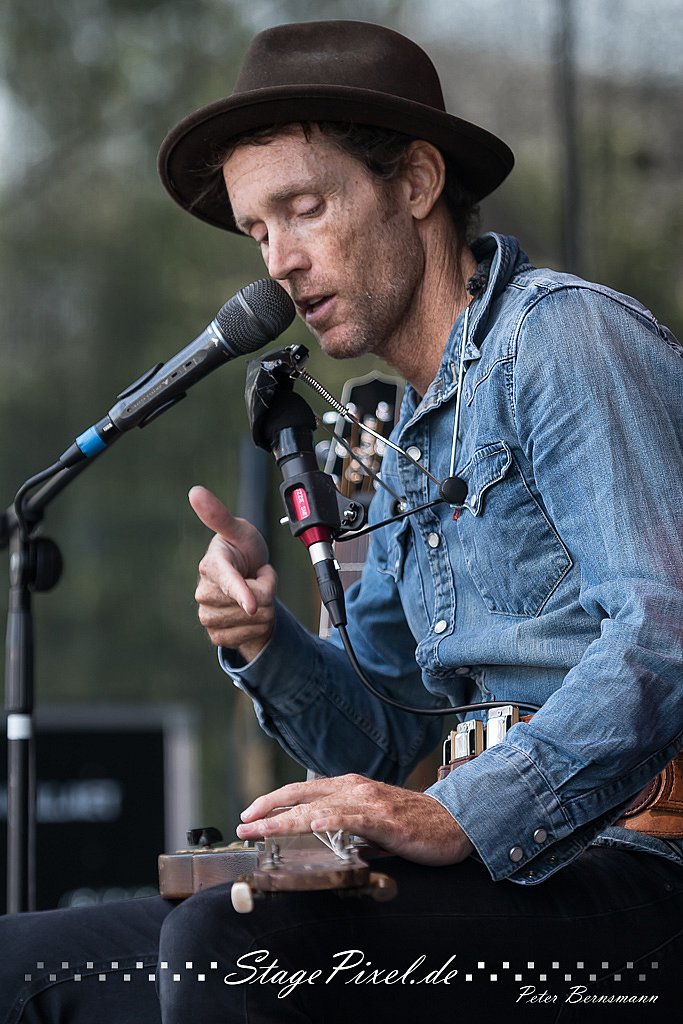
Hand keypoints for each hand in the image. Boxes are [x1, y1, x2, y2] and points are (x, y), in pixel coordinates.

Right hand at [190, 485, 276, 662]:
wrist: (248, 581)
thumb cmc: (243, 550)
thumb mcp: (239, 531)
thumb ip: (219, 515)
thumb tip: (195, 491)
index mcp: (210, 566)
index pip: (227, 581)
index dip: (241, 592)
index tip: (252, 603)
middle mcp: (204, 593)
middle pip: (252, 603)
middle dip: (266, 590)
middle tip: (257, 577)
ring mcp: (208, 616)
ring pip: (254, 621)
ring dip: (265, 609)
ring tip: (255, 594)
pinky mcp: (216, 635)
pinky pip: (249, 638)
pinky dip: (259, 628)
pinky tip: (250, 615)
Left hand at [235, 774, 473, 865]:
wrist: (453, 822)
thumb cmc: (413, 822)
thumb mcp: (371, 820)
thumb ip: (345, 824)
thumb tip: (318, 838)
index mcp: (349, 787)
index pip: (302, 790)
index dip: (273, 801)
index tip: (249, 814)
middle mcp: (354, 789)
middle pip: (302, 796)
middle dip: (268, 810)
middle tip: (243, 824)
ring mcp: (368, 802)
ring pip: (318, 807)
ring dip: (286, 819)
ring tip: (262, 829)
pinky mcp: (384, 819)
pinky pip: (350, 820)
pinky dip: (328, 822)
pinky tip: (312, 827)